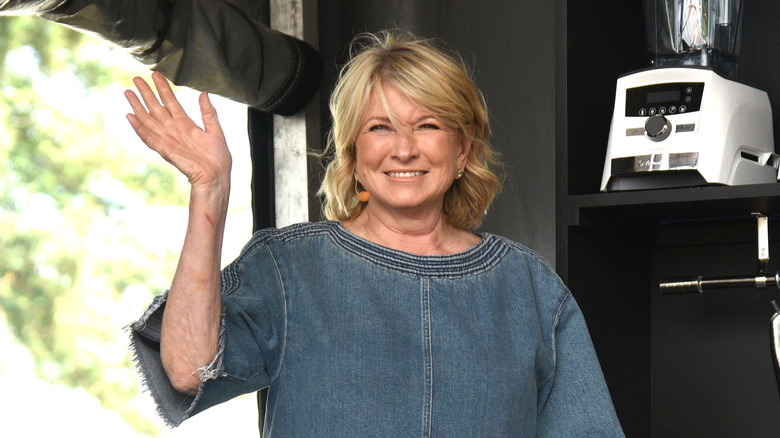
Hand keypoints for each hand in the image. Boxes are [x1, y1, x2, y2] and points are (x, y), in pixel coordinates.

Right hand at [124, 72, 231, 188]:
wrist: (216, 175)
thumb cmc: (218, 157)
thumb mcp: (215, 130)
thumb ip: (208, 112)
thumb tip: (203, 93)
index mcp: (186, 124)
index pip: (171, 102)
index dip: (163, 88)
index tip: (156, 75)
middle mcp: (174, 129)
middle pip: (156, 108)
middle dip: (146, 93)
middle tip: (136, 79)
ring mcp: (168, 139)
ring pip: (149, 120)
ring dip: (137, 107)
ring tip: (128, 92)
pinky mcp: (165, 149)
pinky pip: (149, 137)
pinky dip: (139, 128)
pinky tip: (130, 117)